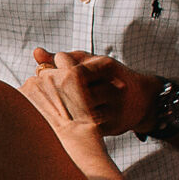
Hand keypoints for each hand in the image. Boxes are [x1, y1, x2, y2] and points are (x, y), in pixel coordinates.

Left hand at [30, 47, 153, 137]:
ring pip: (80, 112)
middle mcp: (113, 87)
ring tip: (51, 108)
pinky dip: (72, 124)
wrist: (142, 101)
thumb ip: (63, 58)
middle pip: (75, 93)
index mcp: (106, 66)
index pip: (72, 71)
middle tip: (42, 96)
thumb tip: (36, 53)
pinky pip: (86, 127)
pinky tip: (62, 120)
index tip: (43, 79)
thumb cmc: (108, 78)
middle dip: (56, 96)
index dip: (54, 77)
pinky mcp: (112, 126)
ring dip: (62, 111)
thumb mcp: (90, 63)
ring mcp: (114, 108)